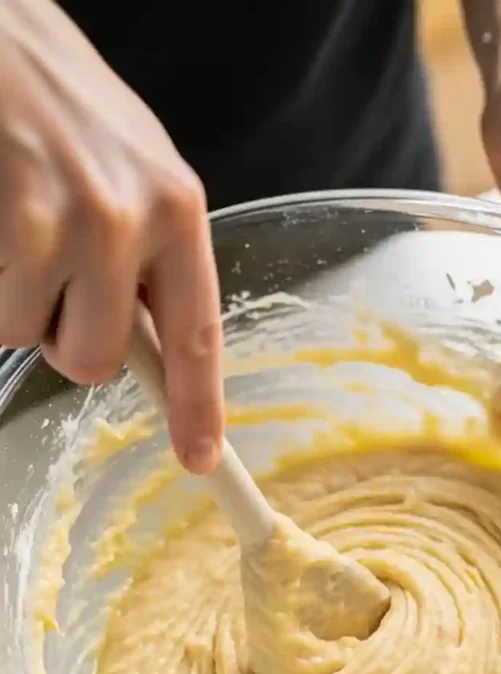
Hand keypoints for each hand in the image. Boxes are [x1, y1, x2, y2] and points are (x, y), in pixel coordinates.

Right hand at [0, 0, 223, 472]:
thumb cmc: (59, 105)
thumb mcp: (133, 171)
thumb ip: (149, 258)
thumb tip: (151, 345)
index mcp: (177, 208)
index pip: (197, 333)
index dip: (198, 405)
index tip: (200, 458)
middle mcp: (132, 218)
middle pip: (95, 359)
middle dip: (61, 334)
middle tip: (47, 272)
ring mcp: (70, 220)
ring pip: (28, 336)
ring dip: (14, 301)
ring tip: (15, 228)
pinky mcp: (16, 224)